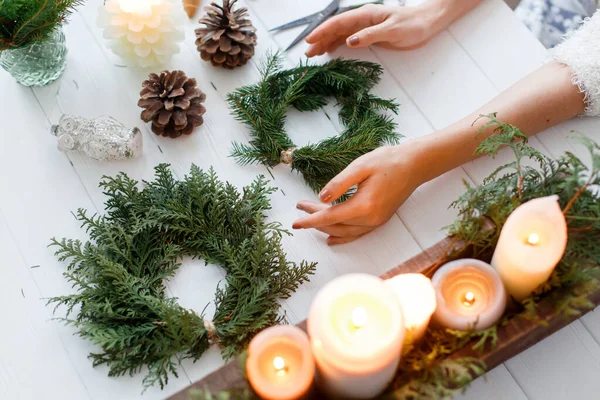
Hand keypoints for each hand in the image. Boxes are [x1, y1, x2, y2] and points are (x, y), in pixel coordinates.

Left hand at [293, 142, 427, 244]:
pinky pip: (356, 234)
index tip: (295, 221)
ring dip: (326, 228)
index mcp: (364, 205)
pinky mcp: (380, 220)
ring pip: (345, 232)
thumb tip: (321, 198)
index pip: (330, 216)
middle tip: (300, 207)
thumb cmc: (388, 161)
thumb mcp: (360, 166)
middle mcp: (371, 219)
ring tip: (309, 220)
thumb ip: (339, 183)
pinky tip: (331, 238)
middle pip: (335, 225)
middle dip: (315, 219)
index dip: (311, 219)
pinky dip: (342, 236)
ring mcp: (376, 222)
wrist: (415, 165)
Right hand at [305, 3, 438, 56]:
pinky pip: (347, 38)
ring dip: (326, 42)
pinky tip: (329, 51)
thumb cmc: (412, 25)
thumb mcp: (392, 31)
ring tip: (314, 54)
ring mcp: (364, 26)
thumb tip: (349, 41)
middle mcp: (362, 19)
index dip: (323, 31)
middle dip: (320, 39)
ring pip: (340, 33)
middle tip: (308, 53)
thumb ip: (370, 36)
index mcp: (365, 14)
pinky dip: (336, 44)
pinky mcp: (368, 34)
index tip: (310, 40)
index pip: (338, 22)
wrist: (427, 23)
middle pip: (335, 28)